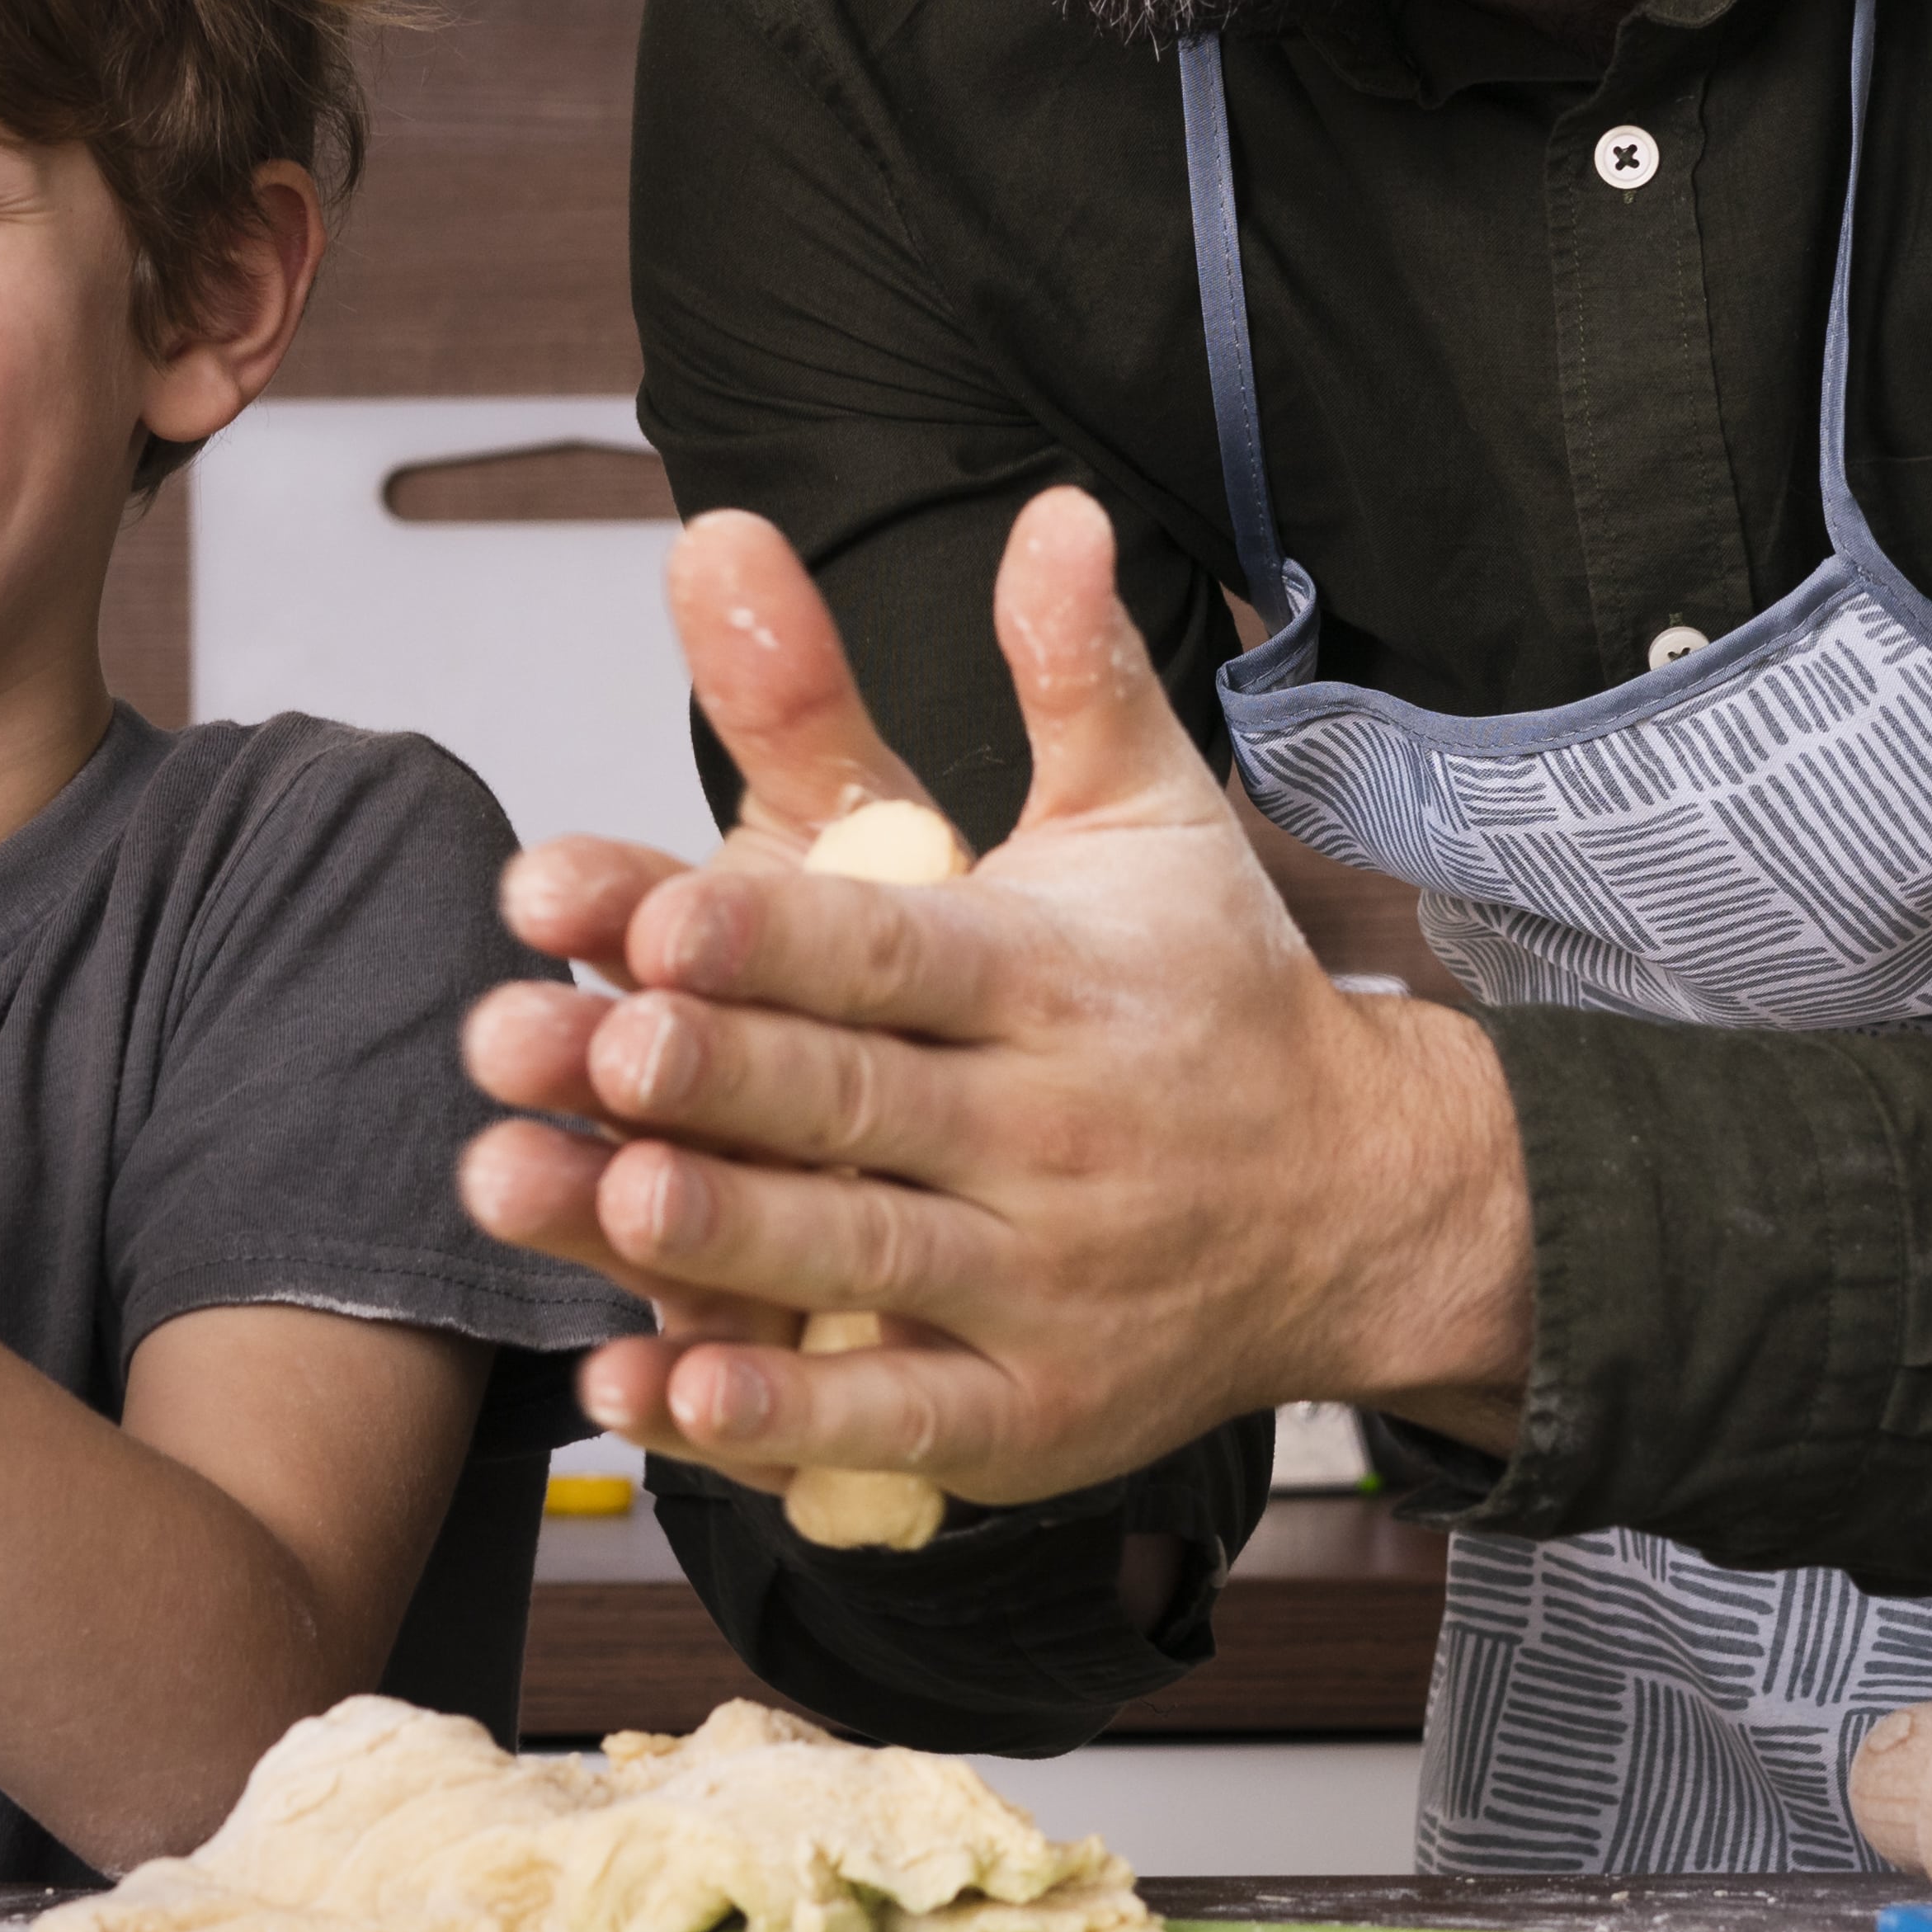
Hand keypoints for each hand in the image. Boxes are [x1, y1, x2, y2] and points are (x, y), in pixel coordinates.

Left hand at [459, 489, 1534, 1508]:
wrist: (1367, 1209)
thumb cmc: (1216, 995)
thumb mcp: (1151, 816)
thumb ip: (1072, 671)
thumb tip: (1051, 508)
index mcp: (1055, 978)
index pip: (897, 949)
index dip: (771, 935)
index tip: (645, 913)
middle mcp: (1048, 1132)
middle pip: (851, 1102)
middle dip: (705, 1078)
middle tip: (564, 1046)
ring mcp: (1040, 1284)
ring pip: (852, 1262)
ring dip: (703, 1240)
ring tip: (572, 1196)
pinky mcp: (1027, 1413)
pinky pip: (886, 1422)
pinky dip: (766, 1418)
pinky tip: (645, 1389)